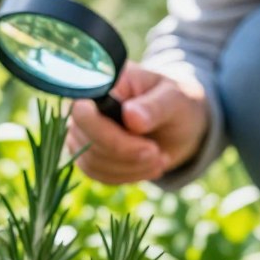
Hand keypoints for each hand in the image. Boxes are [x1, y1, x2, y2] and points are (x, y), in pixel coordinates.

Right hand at [65, 62, 209, 183]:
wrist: (177, 125)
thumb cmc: (175, 103)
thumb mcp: (175, 100)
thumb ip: (154, 106)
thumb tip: (131, 115)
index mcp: (103, 83)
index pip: (83, 113)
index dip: (106, 134)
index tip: (147, 147)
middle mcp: (84, 107)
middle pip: (86, 141)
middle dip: (126, 154)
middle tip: (158, 154)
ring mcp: (82, 133)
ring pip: (92, 162)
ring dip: (130, 168)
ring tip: (159, 159)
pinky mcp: (87, 155)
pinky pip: (99, 174)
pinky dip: (127, 175)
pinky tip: (148, 167)